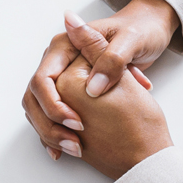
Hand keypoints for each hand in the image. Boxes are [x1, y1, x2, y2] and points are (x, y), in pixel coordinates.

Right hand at [20, 0, 178, 159]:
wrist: (149, 32)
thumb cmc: (141, 31)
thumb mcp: (132, 41)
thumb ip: (112, 60)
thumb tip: (93, 86)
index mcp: (65, 45)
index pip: (42, 80)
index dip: (54, 105)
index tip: (79, 123)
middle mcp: (58, 61)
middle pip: (34, 98)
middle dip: (49, 125)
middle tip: (75, 144)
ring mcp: (61, 77)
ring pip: (38, 109)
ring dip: (51, 133)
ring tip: (74, 150)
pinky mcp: (69, 91)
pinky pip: (51, 116)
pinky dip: (56, 134)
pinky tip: (65, 150)